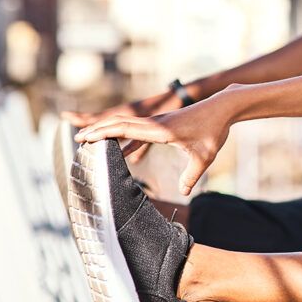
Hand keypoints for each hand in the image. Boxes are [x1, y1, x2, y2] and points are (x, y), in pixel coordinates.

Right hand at [73, 95, 233, 195]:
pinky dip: (128, 140)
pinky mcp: (165, 126)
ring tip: (91, 141)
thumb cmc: (214, 130)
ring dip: (110, 132)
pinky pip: (141, 132)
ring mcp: (159, 123)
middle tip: (77, 138)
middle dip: (98, 130)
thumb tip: (185, 193)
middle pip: (120, 124)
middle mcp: (156, 123)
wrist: (224, 108)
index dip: (103, 133)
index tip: (85, 136)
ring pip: (128, 126)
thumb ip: (192, 176)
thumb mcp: (205, 157)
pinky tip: (124, 153)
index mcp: (160, 129)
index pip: (125, 129)